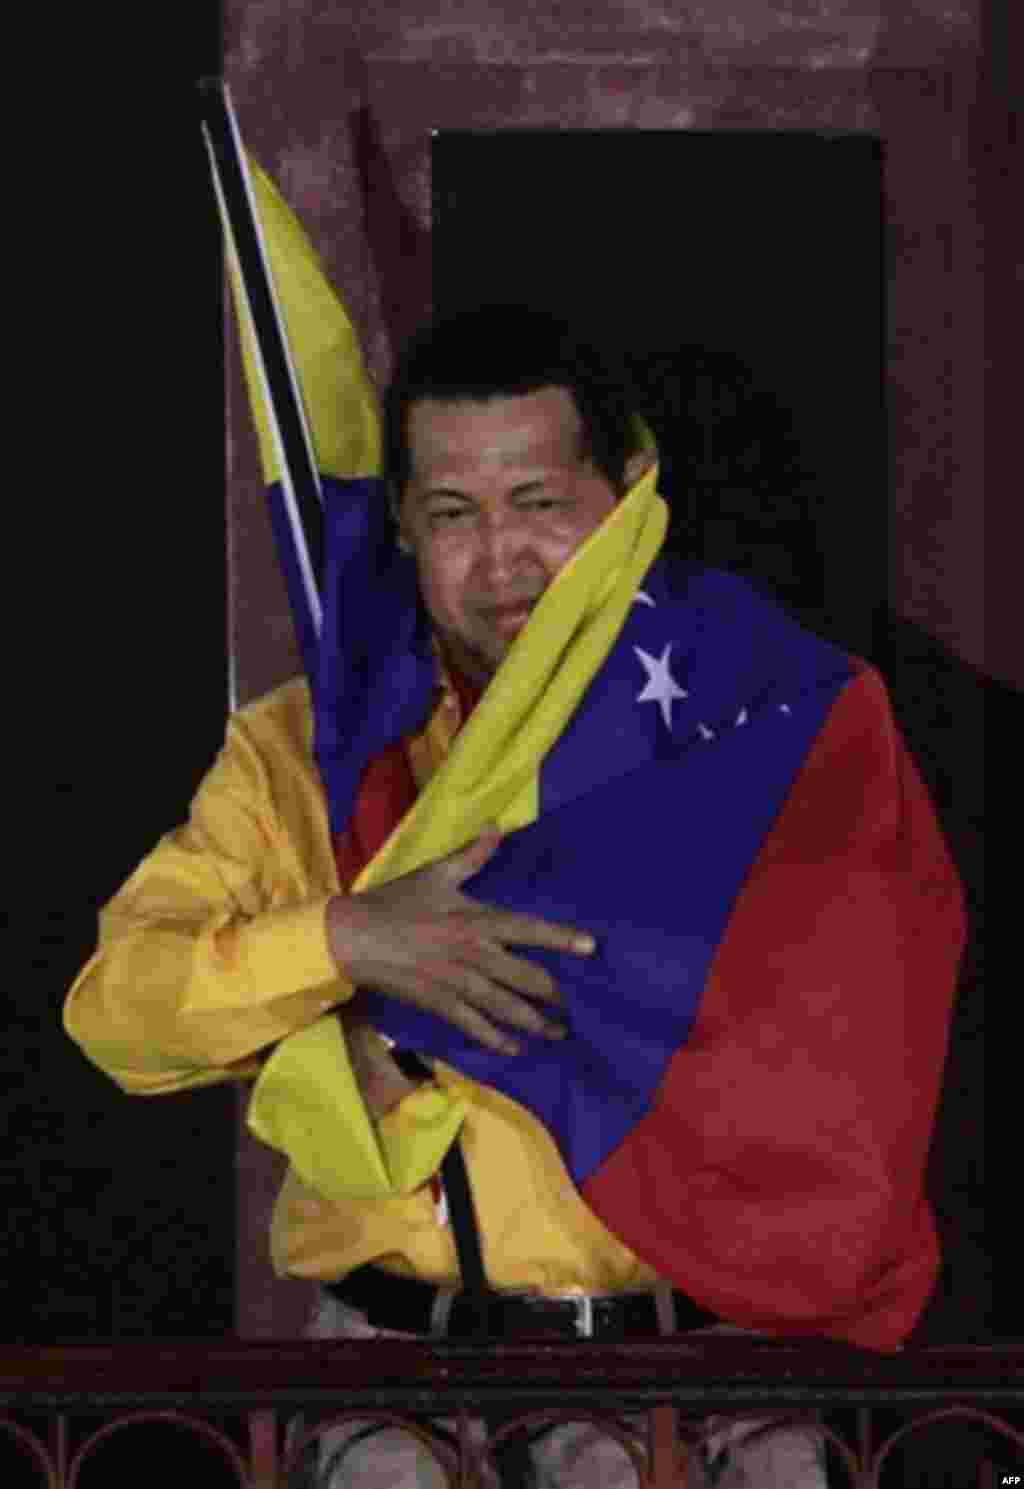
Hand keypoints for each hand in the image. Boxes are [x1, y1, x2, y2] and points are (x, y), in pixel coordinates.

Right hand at [326, 825, 595, 1054]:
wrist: (351, 937)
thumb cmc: (394, 902)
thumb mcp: (434, 874)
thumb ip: (471, 855)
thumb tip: (498, 826)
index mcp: (474, 920)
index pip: (526, 928)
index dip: (560, 938)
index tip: (591, 947)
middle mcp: (471, 953)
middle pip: (522, 976)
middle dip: (553, 994)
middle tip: (581, 1007)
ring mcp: (454, 982)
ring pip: (502, 1006)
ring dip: (532, 1022)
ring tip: (558, 1033)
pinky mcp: (437, 1003)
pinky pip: (472, 1025)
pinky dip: (494, 1039)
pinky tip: (514, 1049)